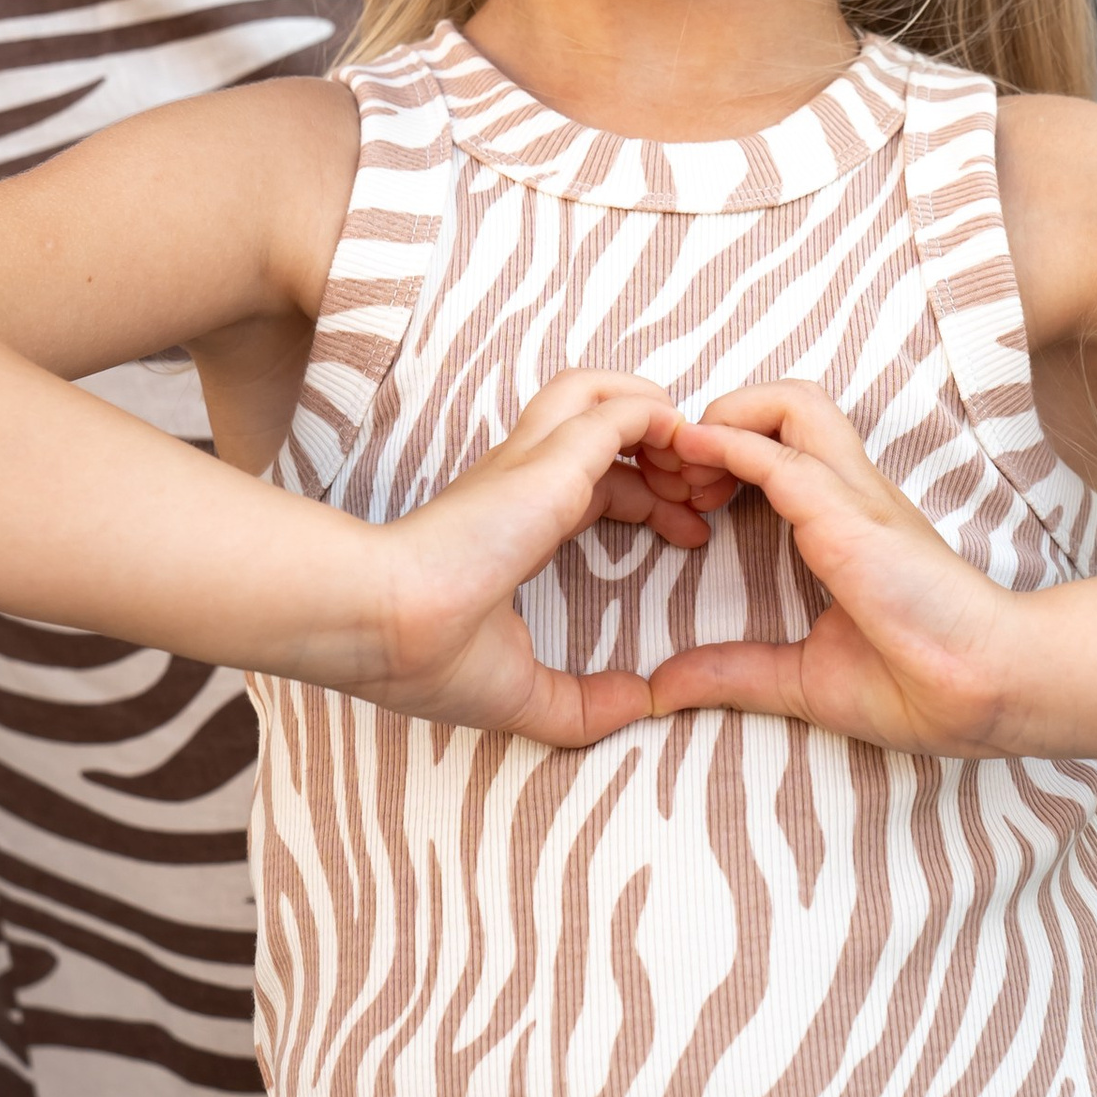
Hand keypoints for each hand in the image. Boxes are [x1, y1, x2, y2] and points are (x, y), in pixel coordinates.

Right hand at [336, 372, 694, 748]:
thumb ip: (585, 704)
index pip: (596, 486)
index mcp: (514, 525)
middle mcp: (521, 482)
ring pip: (597, 392)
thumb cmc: (429, 657)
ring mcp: (530, 462)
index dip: (650, 502)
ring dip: (655, 412)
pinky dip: (656, 414)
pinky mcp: (547, 458)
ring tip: (700, 456)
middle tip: (708, 500)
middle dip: (666, 455)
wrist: (389, 628)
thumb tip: (645, 702)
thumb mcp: (521, 691)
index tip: (690, 540)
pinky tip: (686, 443)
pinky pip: (613, 409)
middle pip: (604, 431)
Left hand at [647, 385, 1025, 756]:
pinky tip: (694, 455)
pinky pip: (784, 455)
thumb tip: (664, 687)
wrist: (986, 694)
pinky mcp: (851, 517)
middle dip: (721, 416)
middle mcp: (851, 493)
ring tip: (691, 469)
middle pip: (789, 401)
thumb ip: (734, 672)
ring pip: (793, 402)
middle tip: (678, 476)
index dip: (724, 449)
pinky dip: (731, 443)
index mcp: (845, 520)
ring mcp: (855, 498)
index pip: (783, 442)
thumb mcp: (805, 676)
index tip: (683, 499)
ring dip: (729, 416)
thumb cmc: (919, 684)